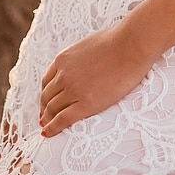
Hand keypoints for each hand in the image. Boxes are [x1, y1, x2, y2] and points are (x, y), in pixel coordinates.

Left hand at [39, 24, 155, 136]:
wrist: (130, 47)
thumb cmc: (116, 41)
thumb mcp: (87, 45)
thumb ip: (78, 57)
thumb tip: (81, 62)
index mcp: (63, 59)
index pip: (47, 81)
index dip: (45, 94)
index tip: (45, 102)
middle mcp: (63, 75)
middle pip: (47, 97)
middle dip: (44, 108)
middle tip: (44, 117)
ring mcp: (73, 90)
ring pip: (52, 109)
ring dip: (47, 119)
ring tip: (46, 126)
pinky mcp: (86, 104)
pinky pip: (63, 119)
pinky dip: (52, 128)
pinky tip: (47, 133)